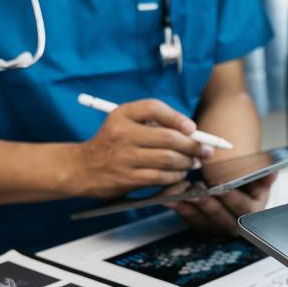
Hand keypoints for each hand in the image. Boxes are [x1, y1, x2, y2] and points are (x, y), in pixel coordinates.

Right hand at [72, 99, 211, 198]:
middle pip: (168, 137)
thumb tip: (191, 131)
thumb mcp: (124, 123)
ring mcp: (124, 157)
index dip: (177, 118)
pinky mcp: (127, 178)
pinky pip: (161, 177)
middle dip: (193, 145)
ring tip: (193, 163)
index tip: (192, 128)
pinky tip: (179, 175)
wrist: (82, 168)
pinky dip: (176, 177)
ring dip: (187, 163)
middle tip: (205, 150)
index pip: (154, 108)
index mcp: (122, 115)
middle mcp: (122, 133)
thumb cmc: (112, 143)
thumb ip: (152, 122)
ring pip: (168, 159)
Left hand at [172, 173, 275, 233]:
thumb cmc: (247, 183)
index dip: (232, 197)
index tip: (220, 184)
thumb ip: (264, 176)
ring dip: (192, 208)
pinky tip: (171, 199)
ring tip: (182, 193)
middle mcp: (237, 225)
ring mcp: (219, 228)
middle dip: (209, 204)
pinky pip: (191, 222)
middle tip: (197, 190)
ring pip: (204, 222)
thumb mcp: (257, 178)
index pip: (244, 209)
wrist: (236, 188)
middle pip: (222, 219)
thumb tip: (272, 172)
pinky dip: (181, 210)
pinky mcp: (204, 228)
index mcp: (254, 213)